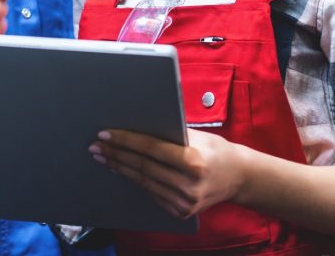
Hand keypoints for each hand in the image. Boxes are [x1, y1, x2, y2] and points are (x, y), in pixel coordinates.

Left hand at [88, 128, 244, 219]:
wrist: (238, 178)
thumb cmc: (215, 149)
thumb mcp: (196, 135)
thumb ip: (169, 132)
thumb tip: (135, 123)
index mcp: (194, 162)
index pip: (151, 149)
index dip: (126, 140)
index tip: (105, 134)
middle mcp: (189, 185)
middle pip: (143, 166)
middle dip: (116, 154)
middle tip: (95, 145)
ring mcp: (184, 202)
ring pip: (143, 181)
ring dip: (120, 167)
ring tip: (102, 156)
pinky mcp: (180, 212)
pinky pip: (150, 192)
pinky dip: (134, 179)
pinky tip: (121, 169)